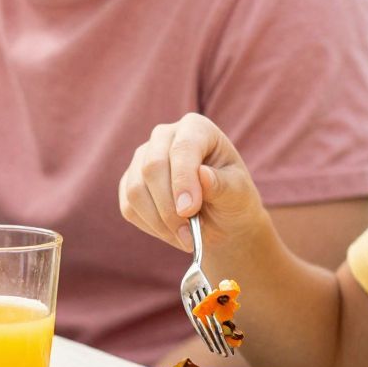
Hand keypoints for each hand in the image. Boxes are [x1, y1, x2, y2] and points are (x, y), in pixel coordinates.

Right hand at [118, 113, 268, 252]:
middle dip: (169, 207)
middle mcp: (164, 137)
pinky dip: (151, 226)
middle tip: (189, 235)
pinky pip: (129, 207)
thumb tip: (202, 175)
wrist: (220, 218)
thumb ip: (223, 184)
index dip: (183, 180)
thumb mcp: (239, 193)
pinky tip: (172, 232)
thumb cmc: (233, 199)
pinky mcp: (129, 182)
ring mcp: (142, 158)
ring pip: (136, 190)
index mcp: (195, 128)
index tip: (190, 210)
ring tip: (185, 237)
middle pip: (152, 167)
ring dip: (160, 221)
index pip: (182, 148)